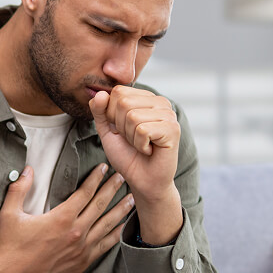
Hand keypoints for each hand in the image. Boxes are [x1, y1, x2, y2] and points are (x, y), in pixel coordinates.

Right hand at [0, 163, 133, 272]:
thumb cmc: (9, 247)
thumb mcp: (9, 213)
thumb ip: (19, 189)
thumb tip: (27, 169)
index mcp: (61, 218)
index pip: (85, 193)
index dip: (96, 178)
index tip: (103, 168)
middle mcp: (75, 232)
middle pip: (100, 205)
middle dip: (112, 189)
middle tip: (122, 178)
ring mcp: (81, 249)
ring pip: (107, 225)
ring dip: (120, 210)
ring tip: (130, 200)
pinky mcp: (82, 263)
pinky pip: (105, 246)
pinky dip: (115, 235)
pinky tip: (122, 228)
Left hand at [89, 85, 179, 199]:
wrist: (143, 180)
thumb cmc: (127, 155)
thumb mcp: (107, 130)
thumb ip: (100, 111)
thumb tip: (100, 93)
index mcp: (146, 98)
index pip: (118, 92)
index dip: (112, 115)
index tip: (124, 130)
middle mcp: (160, 102)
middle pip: (124, 102)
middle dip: (121, 126)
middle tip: (134, 139)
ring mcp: (169, 114)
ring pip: (132, 116)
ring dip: (131, 137)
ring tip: (142, 145)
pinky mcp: (173, 129)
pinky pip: (143, 130)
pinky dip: (140, 145)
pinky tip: (149, 150)